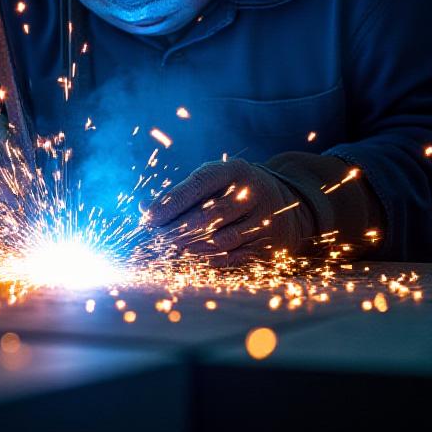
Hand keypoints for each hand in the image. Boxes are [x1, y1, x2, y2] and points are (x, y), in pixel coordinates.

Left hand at [142, 159, 316, 265]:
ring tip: (172, 249)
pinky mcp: (270, 245)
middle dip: (176, 230)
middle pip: (207, 216)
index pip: (196, 186)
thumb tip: (143, 208)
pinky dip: (209, 260)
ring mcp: (265, 219)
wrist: (288, 204)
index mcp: (233, 171)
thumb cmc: (234, 192)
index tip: (147, 218)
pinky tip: (193, 258)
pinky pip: (233, 257)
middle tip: (157, 239)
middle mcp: (252, 193)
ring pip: (219, 240)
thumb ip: (180, 194)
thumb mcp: (213, 182)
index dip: (169, 204)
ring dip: (190, 248)